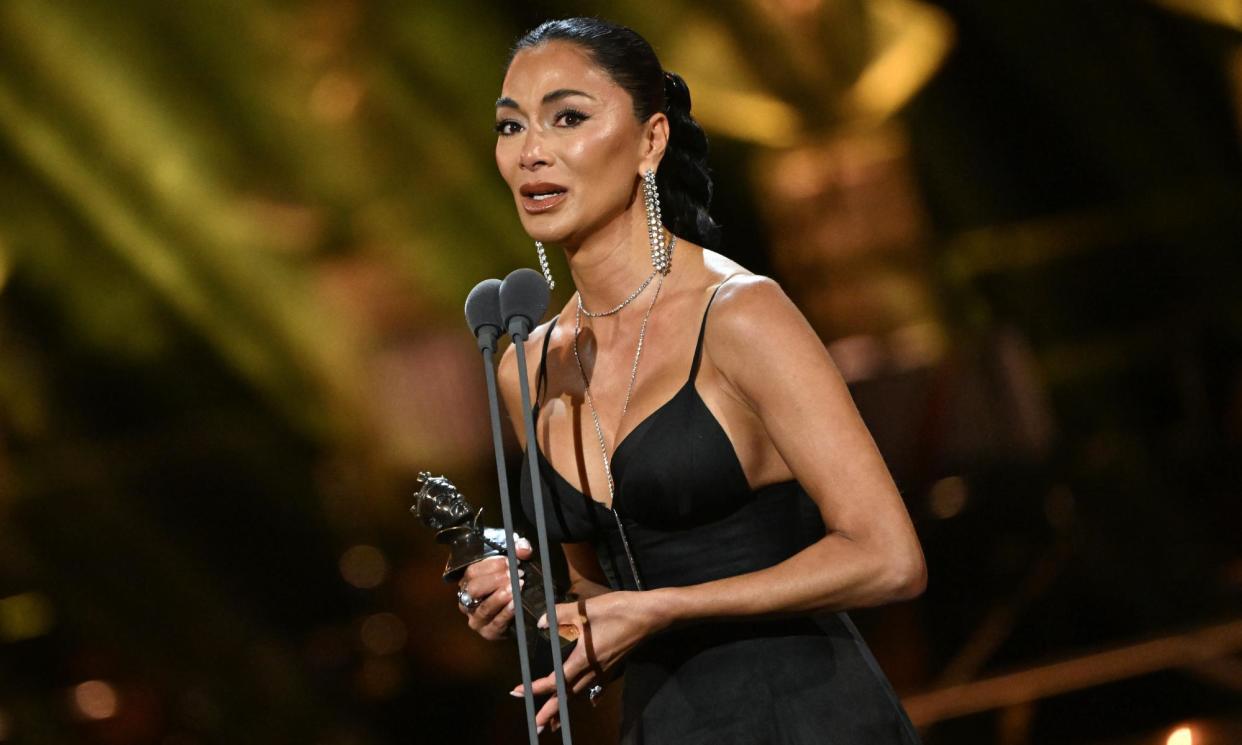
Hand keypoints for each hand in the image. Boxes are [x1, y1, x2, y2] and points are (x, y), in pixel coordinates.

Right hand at [458, 537, 532, 640]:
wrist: (517, 614)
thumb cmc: (510, 585)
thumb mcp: (513, 566)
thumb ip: (518, 553)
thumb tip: (523, 548)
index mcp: (469, 583)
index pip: (473, 572)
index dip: (491, 565)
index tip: (510, 561)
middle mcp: (468, 601)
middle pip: (474, 589)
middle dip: (495, 580)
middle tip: (514, 575)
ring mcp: (476, 619)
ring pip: (483, 608)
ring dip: (500, 596)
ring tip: (516, 587)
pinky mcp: (488, 632)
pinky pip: (496, 624)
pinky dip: (506, 613)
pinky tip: (515, 604)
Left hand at [512, 591, 667, 731]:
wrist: (651, 615)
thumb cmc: (620, 610)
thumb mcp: (587, 609)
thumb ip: (561, 614)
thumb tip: (541, 622)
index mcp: (584, 659)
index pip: (556, 680)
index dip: (537, 688)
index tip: (519, 693)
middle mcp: (594, 670)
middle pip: (568, 696)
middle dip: (550, 711)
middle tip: (536, 725)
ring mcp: (606, 670)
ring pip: (581, 693)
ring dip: (566, 707)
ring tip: (555, 721)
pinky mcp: (614, 665)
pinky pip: (597, 687)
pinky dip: (589, 696)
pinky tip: (591, 702)